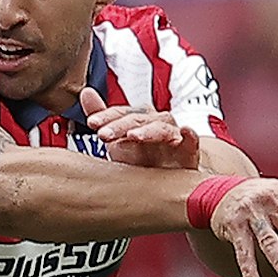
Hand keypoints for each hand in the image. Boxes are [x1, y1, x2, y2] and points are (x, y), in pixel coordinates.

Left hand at [76, 86, 200, 169]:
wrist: (168, 184)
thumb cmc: (142, 160)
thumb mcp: (118, 142)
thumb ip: (103, 119)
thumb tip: (85, 92)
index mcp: (138, 121)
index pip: (121, 113)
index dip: (107, 116)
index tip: (92, 123)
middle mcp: (156, 124)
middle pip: (138, 119)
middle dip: (120, 125)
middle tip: (103, 134)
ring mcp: (173, 136)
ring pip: (161, 128)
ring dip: (147, 131)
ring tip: (133, 136)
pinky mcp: (190, 151)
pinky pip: (191, 141)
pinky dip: (190, 135)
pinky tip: (185, 131)